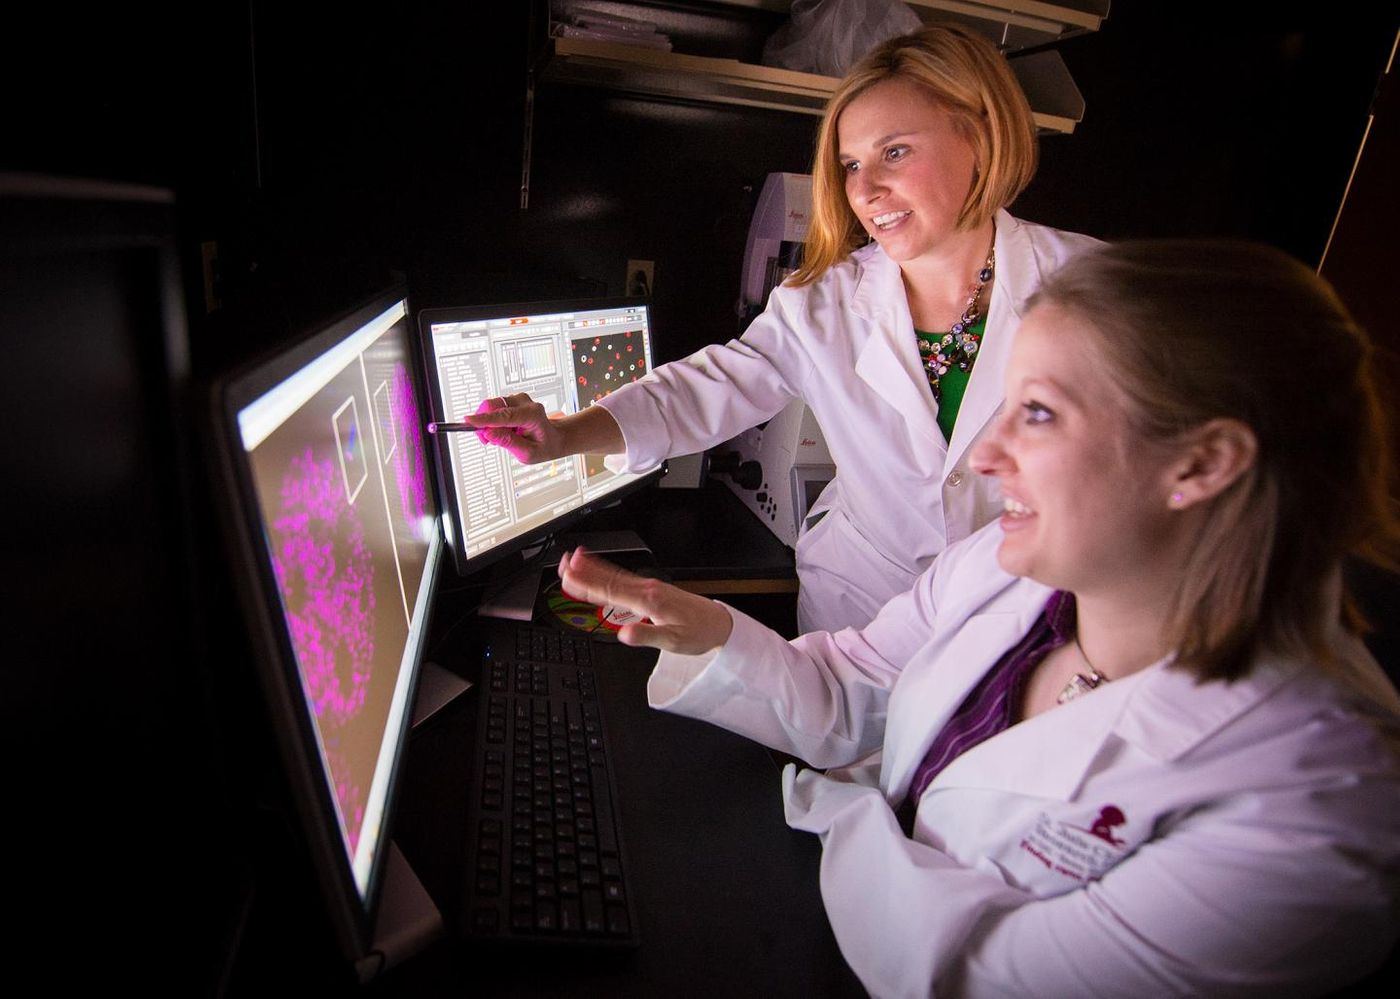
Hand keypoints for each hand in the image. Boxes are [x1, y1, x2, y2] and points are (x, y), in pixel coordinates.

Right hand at [464, 393, 567, 463]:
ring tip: (497, 438)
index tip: (468, 421)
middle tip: (485, 440)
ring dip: (487, 424)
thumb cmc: (544, 446)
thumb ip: (508, 442)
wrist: (553, 438)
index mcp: (532, 414)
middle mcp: (524, 402)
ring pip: (490, 407)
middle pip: (493, 406)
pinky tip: (501, 431)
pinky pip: (492, 409)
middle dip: (483, 423)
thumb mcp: (528, 453)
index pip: (504, 416)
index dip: (485, 419)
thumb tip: (488, 433)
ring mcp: (517, 399)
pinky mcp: (510, 401)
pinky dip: (491, 421)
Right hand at [557, 548, 733, 654]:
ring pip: (616, 575)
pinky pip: (625, 577)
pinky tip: (600, 568)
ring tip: (574, 560)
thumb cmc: (699, 633)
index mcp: (650, 601)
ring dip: (594, 567)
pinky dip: (609, 571)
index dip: (588, 585)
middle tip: (563, 564)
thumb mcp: (674, 642)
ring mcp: (650, 587)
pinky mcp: (652, 589)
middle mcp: (648, 589)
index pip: (612, 591)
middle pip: (610, 578)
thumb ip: (648, 636)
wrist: (718, 625)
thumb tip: (625, 634)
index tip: (569, 578)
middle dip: (585, 571)